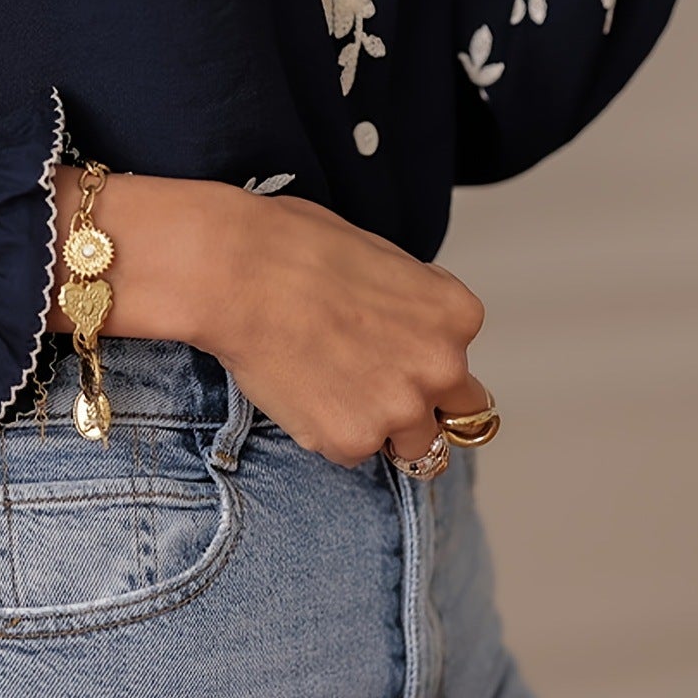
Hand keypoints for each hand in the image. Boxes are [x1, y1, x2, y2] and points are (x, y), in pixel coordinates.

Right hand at [204, 193, 488, 469]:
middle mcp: (442, 367)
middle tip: (377, 389)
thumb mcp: (383, 259)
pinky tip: (297, 389)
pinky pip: (350, 451)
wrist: (237, 272)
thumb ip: (410, 305)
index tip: (391, 352)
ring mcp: (400, 409)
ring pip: (411, 446)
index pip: (461, 358)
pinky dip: (326, 431)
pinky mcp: (352, 440)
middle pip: (460, 417)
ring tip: (329, 390)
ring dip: (380, 427)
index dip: (422, 357)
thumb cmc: (294, 246)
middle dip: (425, 407)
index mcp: (456, 315)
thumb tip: (403, 325)